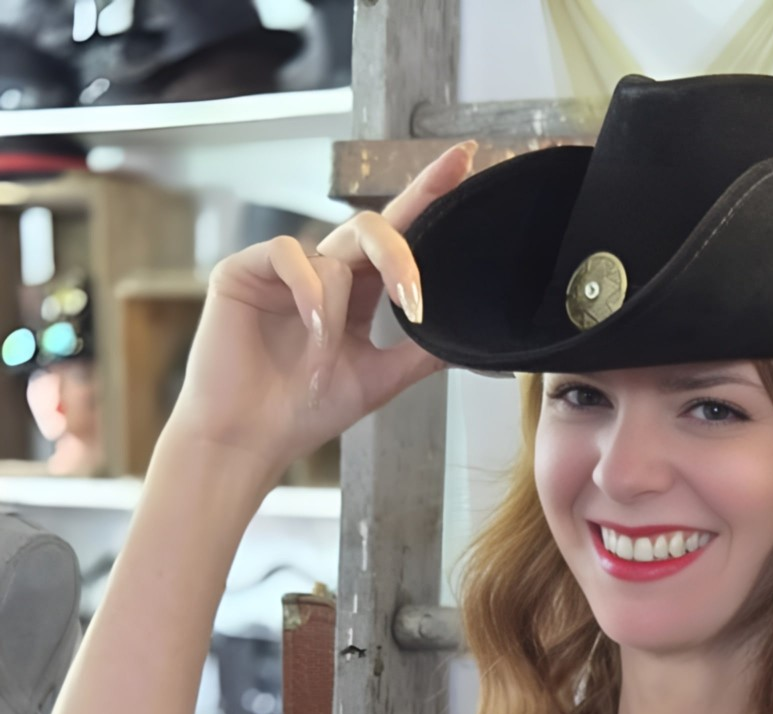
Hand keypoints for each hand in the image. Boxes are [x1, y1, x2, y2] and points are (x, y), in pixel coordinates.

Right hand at [166, 141, 477, 481]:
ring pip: (334, 256)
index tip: (465, 160)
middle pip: (372, 228)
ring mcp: (283, 268)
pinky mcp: (245, 268)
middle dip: (399, 255)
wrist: (249, 439)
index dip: (428, 194)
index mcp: (356, 290)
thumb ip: (420, 353)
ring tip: (326, 360)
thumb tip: (473, 338)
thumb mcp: (378, 380)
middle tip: (413, 298)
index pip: (398, 233)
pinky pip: (291, 255)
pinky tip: (311, 332)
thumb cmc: (302, 411)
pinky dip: (310, 296)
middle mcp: (322, 270)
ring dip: (338, 314)